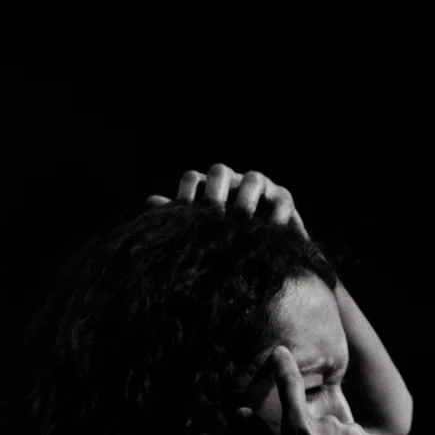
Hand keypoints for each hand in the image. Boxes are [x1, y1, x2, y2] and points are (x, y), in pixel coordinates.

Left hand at [148, 164, 309, 237]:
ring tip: (243, 218)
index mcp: (208, 191)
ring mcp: (261, 190)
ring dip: (247, 197)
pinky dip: (276, 214)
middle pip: (220, 171)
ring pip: (253, 179)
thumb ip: (180, 217)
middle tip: (214, 210)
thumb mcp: (202, 235)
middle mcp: (233, 184)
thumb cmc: (229, 246)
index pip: (192, 179)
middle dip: (215, 188)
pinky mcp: (284, 201)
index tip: (185, 210)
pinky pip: (281, 200)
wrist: (267, 262)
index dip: (186, 192)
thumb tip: (150, 201)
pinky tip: (269, 230)